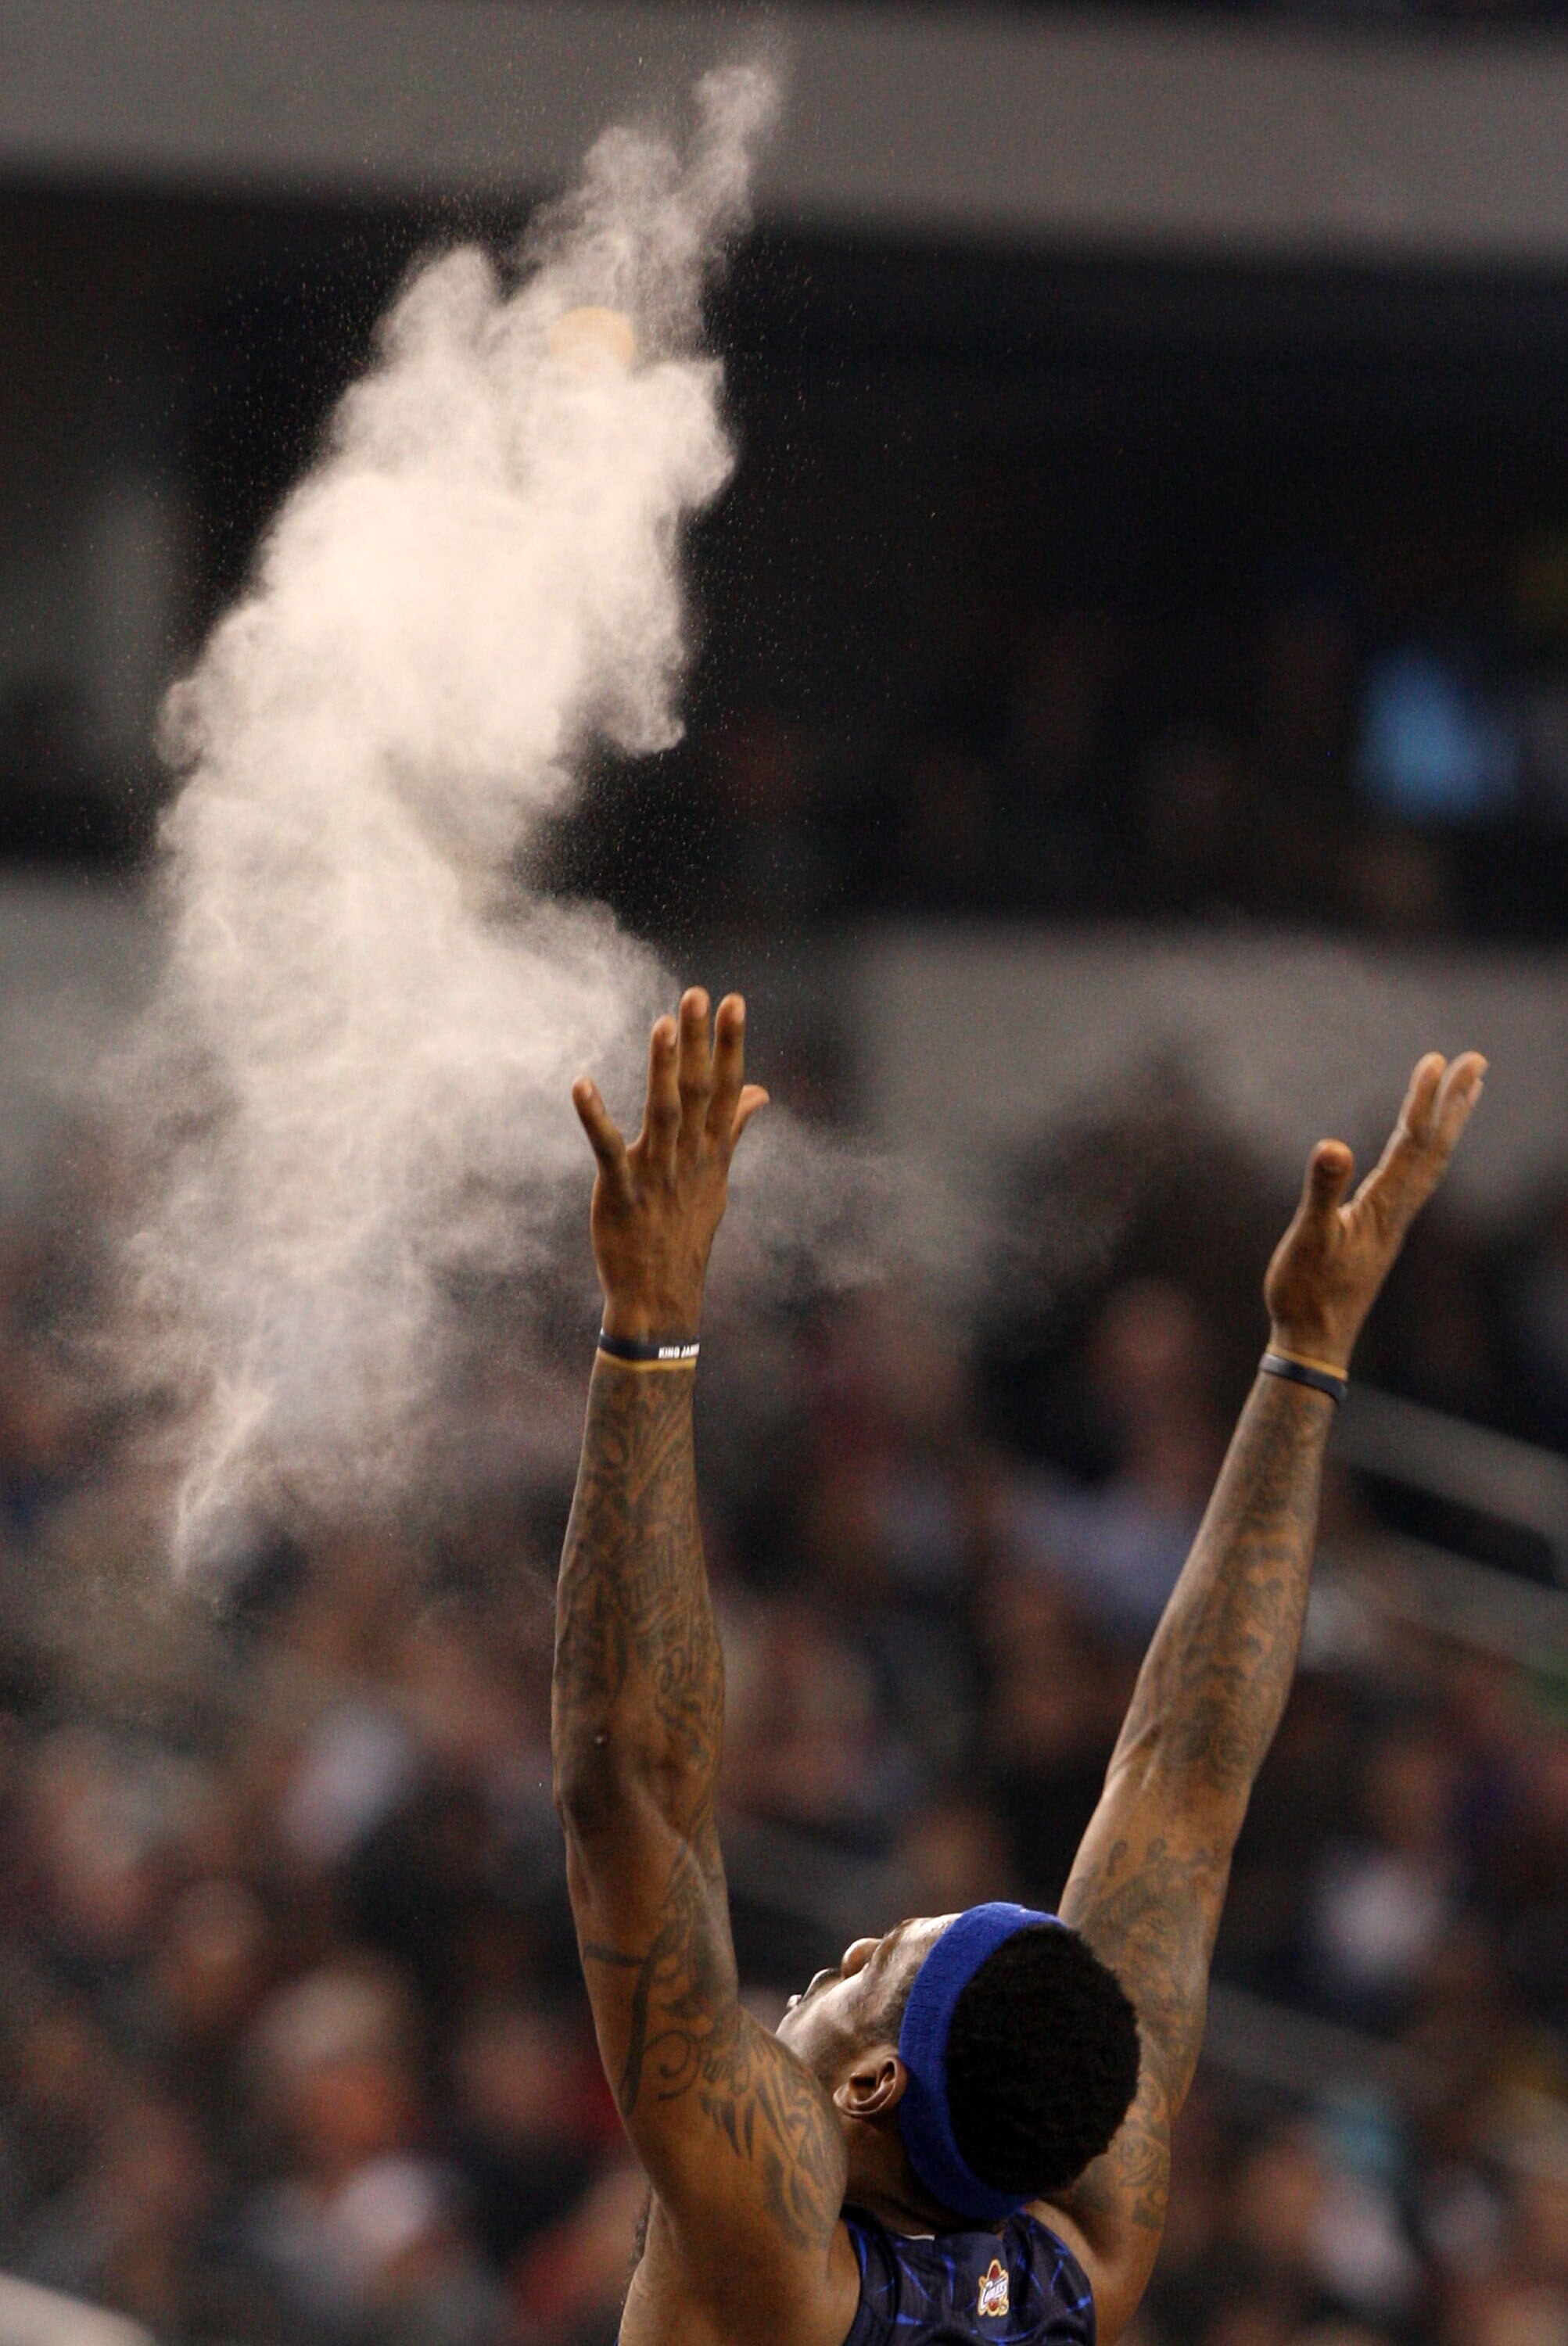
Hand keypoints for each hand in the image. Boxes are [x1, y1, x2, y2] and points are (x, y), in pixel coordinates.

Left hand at [572, 990, 768, 1342]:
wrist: (663, 1298)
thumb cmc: (685, 1233)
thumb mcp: (717, 1178)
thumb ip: (733, 1129)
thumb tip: (760, 1093)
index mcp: (712, 1151)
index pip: (727, 1088)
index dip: (731, 1044)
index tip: (734, 1001)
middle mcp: (690, 1157)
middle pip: (698, 1091)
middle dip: (700, 1043)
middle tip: (698, 994)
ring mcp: (657, 1174)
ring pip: (663, 1113)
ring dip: (662, 1069)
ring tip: (663, 1025)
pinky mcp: (622, 1191)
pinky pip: (608, 1149)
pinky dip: (595, 1117)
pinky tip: (581, 1084)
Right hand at [1263, 1051, 1486, 1372]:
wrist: (1315, 1343)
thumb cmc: (1306, 1293)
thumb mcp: (1308, 1239)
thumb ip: (1322, 1192)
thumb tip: (1333, 1146)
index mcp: (1384, 1207)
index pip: (1411, 1143)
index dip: (1424, 1100)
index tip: (1437, 1059)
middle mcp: (1399, 1212)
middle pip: (1436, 1148)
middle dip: (1455, 1102)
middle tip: (1476, 1059)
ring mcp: (1393, 1223)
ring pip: (1431, 1163)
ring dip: (1449, 1124)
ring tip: (1467, 1091)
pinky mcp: (1382, 1232)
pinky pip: (1416, 1180)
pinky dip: (1428, 1152)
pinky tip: (1422, 1148)